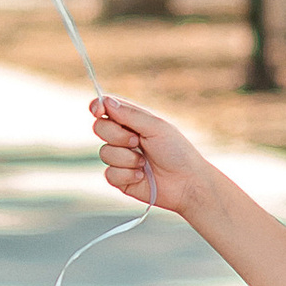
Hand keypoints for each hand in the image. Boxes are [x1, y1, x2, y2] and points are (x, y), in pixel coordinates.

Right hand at [91, 94, 215, 220]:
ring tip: (145, 163)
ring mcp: (121, 159)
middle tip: (137, 141)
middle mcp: (124, 138)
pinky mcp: (120, 179)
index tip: (98, 110)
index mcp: (133, 121)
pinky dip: (127, 174)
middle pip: (99, 128)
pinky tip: (142, 176)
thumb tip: (106, 102)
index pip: (106, 108)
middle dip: (116, 135)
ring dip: (126, 158)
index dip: (98, 107)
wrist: (187, 183)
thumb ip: (130, 115)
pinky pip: (109, 174)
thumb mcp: (156, 128)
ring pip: (104, 153)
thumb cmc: (177, 152)